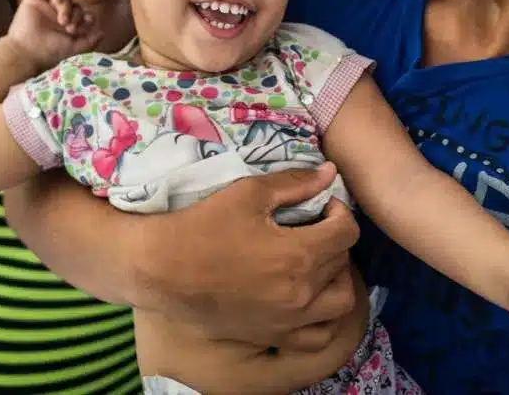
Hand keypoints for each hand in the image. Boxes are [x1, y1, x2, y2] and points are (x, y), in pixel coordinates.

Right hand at [7, 0, 102, 69]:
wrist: (28, 52)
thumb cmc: (50, 52)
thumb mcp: (74, 48)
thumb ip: (90, 41)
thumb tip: (103, 32)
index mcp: (68, 24)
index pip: (83, 13)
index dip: (86, 17)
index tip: (85, 26)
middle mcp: (58, 13)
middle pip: (76, 4)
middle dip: (77, 15)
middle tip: (70, 29)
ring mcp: (47, 5)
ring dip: (67, 7)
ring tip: (63, 22)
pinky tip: (57, 4)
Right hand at [140, 162, 360, 348]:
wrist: (161, 269)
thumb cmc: (203, 226)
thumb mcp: (249, 193)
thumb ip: (294, 184)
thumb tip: (329, 173)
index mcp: (299, 255)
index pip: (347, 232)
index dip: (340, 212)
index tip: (322, 206)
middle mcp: (302, 293)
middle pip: (343, 265)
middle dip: (337, 241)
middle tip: (317, 228)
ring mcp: (288, 320)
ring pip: (340, 304)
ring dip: (337, 280)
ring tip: (317, 264)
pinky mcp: (272, 335)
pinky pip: (316, 335)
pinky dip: (323, 317)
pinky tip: (308, 299)